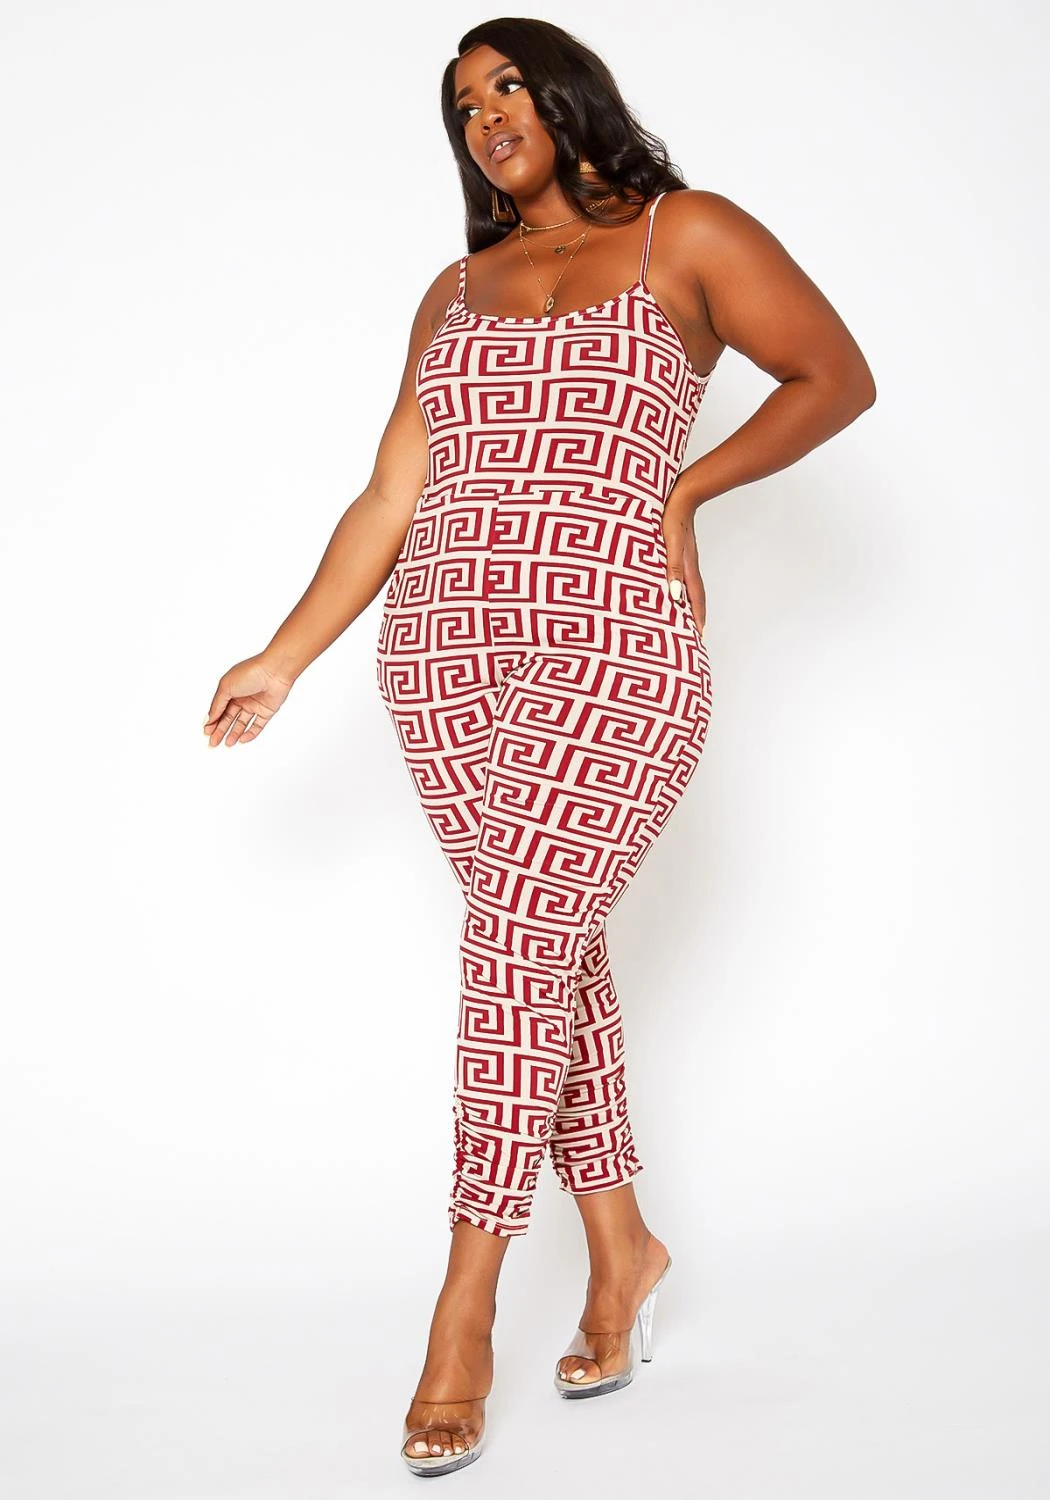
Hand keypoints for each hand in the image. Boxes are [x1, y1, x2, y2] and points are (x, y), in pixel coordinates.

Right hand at [202, 654, 294, 746]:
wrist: (274, 671)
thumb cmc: (250, 673)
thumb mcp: (226, 688)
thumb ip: (217, 705)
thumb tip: (210, 718)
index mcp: (230, 689)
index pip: (219, 709)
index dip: (213, 721)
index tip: (207, 732)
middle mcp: (242, 697)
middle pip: (229, 718)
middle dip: (220, 730)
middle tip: (213, 742)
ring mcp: (254, 704)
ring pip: (242, 723)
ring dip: (234, 733)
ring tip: (227, 743)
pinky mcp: (266, 711)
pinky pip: (257, 725)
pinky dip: (250, 733)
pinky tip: (242, 740)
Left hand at [661, 490, 706, 637]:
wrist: (682, 493)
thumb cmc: (672, 516)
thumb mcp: (670, 543)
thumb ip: (673, 568)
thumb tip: (675, 596)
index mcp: (688, 568)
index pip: (695, 599)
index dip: (697, 618)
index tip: (700, 636)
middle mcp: (689, 565)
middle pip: (696, 596)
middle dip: (697, 615)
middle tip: (697, 632)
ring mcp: (686, 557)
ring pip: (691, 585)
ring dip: (690, 602)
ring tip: (687, 616)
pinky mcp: (681, 549)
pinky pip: (684, 574)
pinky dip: (683, 586)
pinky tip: (676, 586)